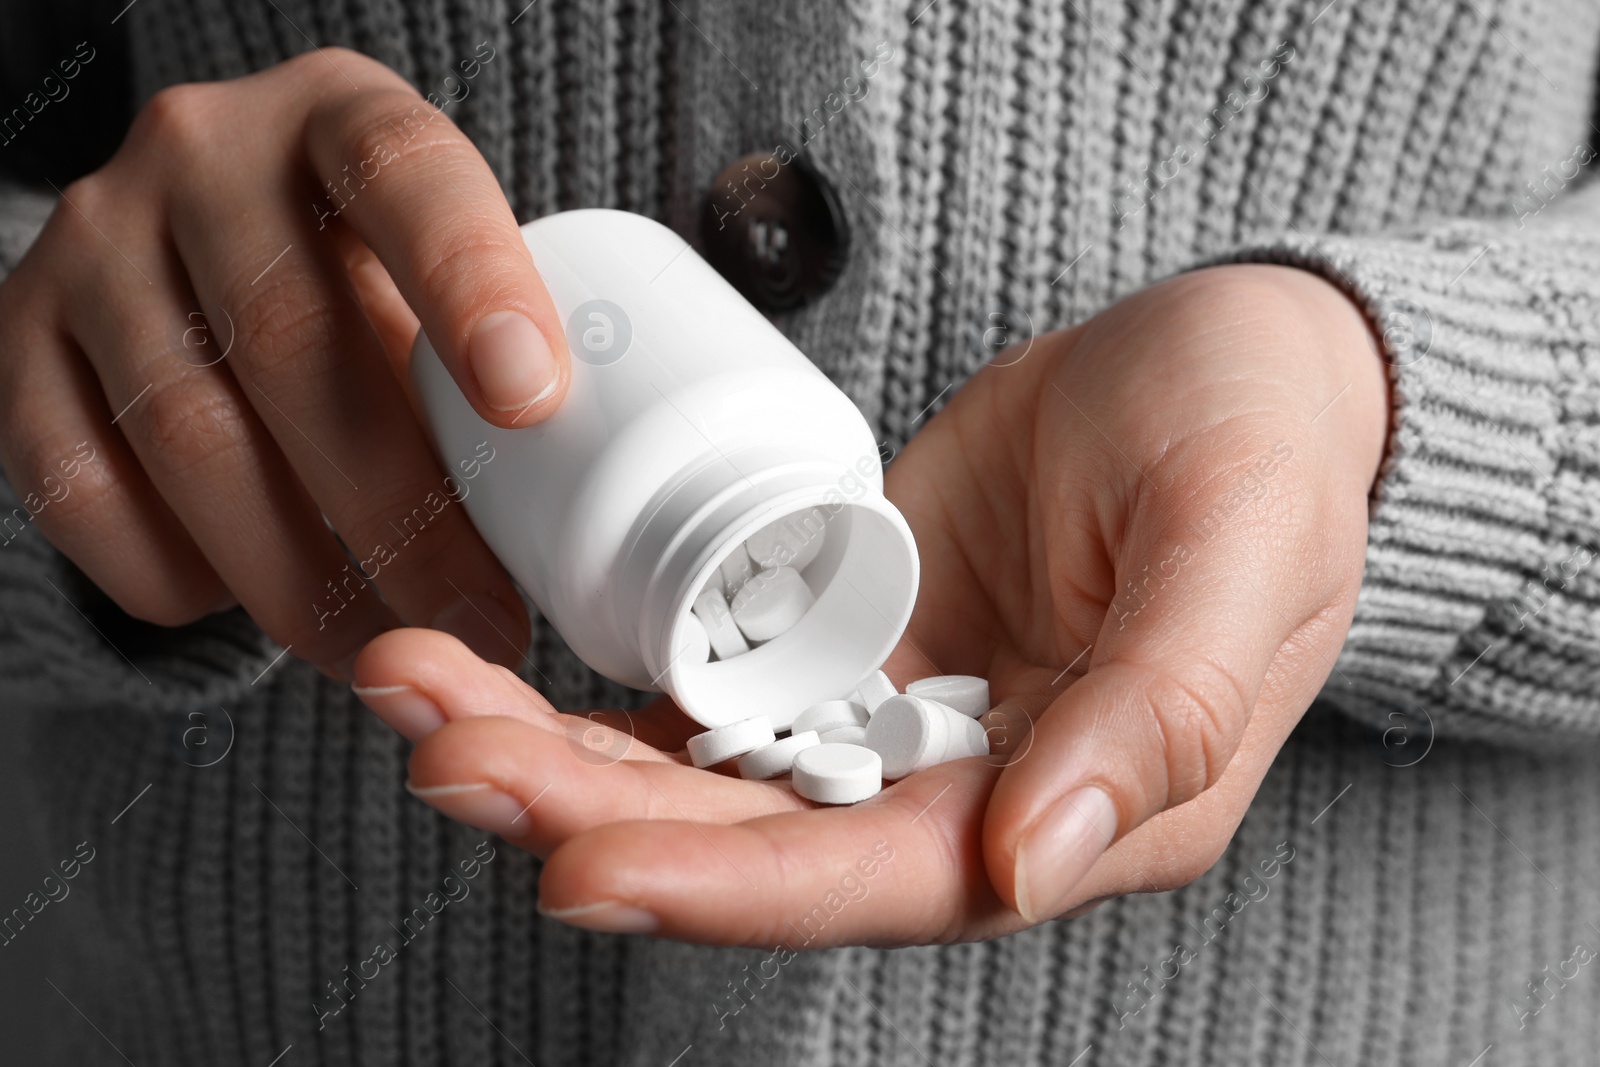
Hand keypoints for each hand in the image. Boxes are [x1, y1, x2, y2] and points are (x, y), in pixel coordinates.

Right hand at [0, 47, 570, 676]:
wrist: (199, 260)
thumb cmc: (366, 281)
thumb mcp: (439, 279)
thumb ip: (493, 357)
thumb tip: (581, 525)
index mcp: (340, 115)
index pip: (405, 173)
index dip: (469, 281)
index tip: (531, 402)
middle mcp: (200, 154)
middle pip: (292, 336)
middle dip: (399, 510)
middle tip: (479, 620)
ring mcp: (94, 244)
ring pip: (188, 431)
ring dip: (300, 575)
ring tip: (390, 648)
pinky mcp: (17, 339)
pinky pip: (78, 485)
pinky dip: (175, 572)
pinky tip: (252, 609)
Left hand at [355, 263, 1387, 943]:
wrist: (1229, 365)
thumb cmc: (1263, 444)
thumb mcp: (1243, 547)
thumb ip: (1165, 708)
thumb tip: (1036, 859)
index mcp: (1091, 804)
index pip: (887, 878)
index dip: (733, 885)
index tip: (578, 861)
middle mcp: (975, 791)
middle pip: (761, 841)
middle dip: (593, 808)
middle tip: (443, 748)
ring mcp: (901, 722)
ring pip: (713, 773)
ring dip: (564, 749)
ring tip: (424, 697)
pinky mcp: (850, 645)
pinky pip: (715, 688)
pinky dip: (605, 688)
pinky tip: (499, 671)